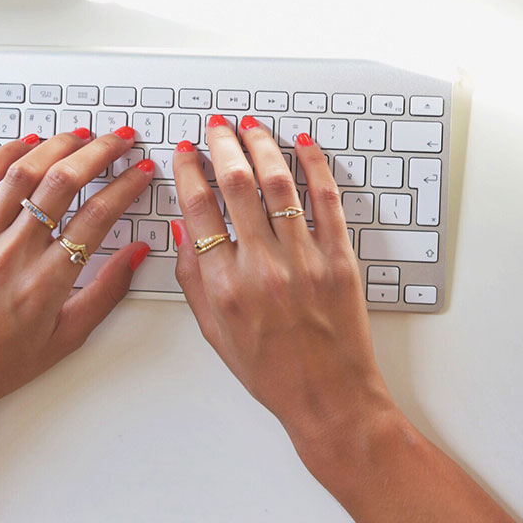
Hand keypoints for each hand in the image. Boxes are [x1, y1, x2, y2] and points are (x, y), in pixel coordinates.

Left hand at [0, 127, 153, 496]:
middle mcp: (14, 254)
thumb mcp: (65, 338)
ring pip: (23, 173)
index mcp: (47, 283)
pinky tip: (27, 144)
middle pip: (64, 182)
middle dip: (100, 152)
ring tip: (81, 136)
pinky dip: (5, 154)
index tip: (141, 173)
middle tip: (120, 140)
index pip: (98, 217)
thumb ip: (107, 292)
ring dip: (58, 146)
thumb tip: (137, 254)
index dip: (126, 188)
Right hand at [171, 117, 391, 467]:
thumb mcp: (213, 331)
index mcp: (224, 286)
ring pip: (279, 183)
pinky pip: (326, 200)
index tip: (186, 152)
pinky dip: (314, 165)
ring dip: (261, 146)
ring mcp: (305, 260)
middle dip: (222, 144)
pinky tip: (302, 145)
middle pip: (236, 184)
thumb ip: (193, 278)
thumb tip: (183, 229)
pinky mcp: (339, 259)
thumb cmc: (269, 370)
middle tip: (216, 126)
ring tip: (250, 126)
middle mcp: (261, 268)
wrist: (328, 396)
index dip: (189, 170)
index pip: (198, 208)